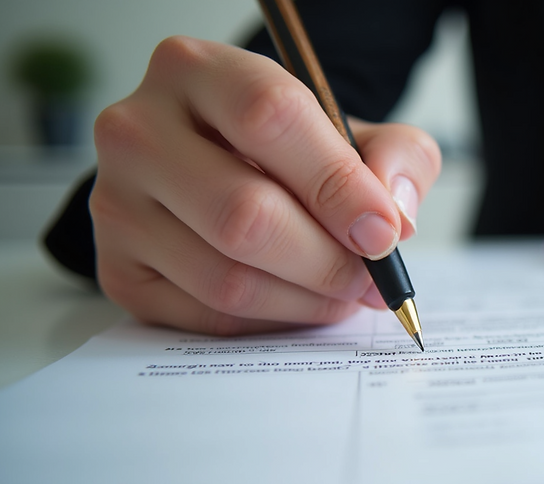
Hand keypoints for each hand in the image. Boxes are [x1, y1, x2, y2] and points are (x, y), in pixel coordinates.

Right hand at [90, 37, 440, 334]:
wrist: (220, 172)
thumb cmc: (289, 151)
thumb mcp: (354, 132)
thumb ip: (396, 158)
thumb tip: (391, 218)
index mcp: (196, 71)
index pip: (270, 119)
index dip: (338, 185)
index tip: (382, 232)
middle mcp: (138, 131)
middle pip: (245, 214)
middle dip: (328, 261)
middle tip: (370, 280)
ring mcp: (116, 204)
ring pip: (228, 279)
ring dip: (305, 300)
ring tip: (342, 292)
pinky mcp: (118, 270)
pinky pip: (207, 318)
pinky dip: (271, 322)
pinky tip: (298, 301)